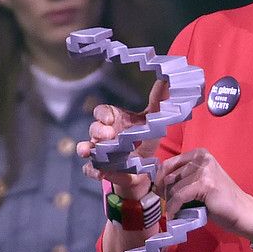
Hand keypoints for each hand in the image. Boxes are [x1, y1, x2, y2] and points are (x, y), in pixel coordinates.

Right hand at [77, 79, 169, 198]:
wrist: (146, 168)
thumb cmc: (146, 138)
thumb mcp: (153, 120)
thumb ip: (158, 100)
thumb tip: (166, 79)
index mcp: (115, 120)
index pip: (101, 112)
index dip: (103, 114)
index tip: (111, 118)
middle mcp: (104, 135)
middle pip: (93, 128)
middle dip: (98, 130)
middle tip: (110, 134)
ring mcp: (100, 152)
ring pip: (85, 147)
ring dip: (86, 148)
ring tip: (89, 151)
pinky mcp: (100, 169)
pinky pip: (89, 169)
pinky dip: (93, 170)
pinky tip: (100, 172)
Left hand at [154, 148, 252, 238]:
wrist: (241, 211)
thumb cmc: (219, 199)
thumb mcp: (199, 182)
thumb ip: (183, 178)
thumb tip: (157, 185)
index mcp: (200, 154)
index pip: (169, 163)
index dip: (159, 179)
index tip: (157, 192)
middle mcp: (202, 158)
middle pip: (170, 176)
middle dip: (164, 192)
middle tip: (165, 205)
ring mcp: (204, 170)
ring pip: (173, 188)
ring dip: (170, 203)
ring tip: (173, 212)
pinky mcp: (205, 184)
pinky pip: (179, 197)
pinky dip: (174, 208)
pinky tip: (174, 216)